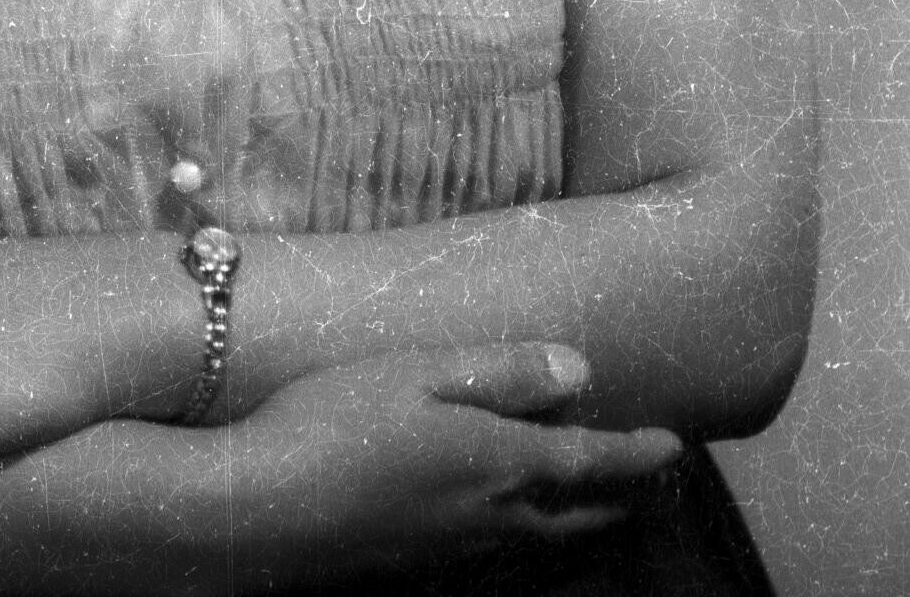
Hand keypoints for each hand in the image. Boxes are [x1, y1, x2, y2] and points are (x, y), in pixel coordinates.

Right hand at [220, 344, 682, 582]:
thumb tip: (582, 372)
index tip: (676, 446)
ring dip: (578, 522)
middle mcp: (492, 517)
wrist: (263, 510)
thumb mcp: (420, 375)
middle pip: (576, 514)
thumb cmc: (336, 422)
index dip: (637, 454)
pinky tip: (511, 530)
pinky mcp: (420, 567)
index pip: (591, 462)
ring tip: (595, 506)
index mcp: (499, 462)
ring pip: (541, 542)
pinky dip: (529, 540)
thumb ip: (502, 374)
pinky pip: (500, 556)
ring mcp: (455, 551)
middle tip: (646, 482)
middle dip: (617, 496)